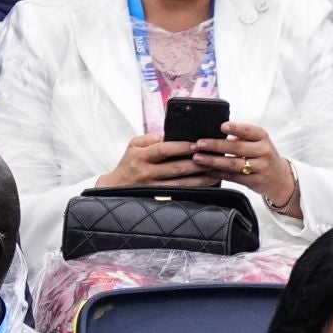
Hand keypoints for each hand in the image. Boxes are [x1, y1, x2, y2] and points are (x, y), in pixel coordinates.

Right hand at [96, 133, 217, 189]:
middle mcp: (147, 172)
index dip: (180, 147)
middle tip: (214, 158)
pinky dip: (195, 188)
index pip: (163, 150)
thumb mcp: (134, 146)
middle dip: (197, 163)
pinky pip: (180, 193)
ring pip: (182, 183)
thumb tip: (172, 134)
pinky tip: (207, 184)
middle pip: (176, 168)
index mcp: (140, 156)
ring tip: (216, 172)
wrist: (116, 188)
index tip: (197, 144)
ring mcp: (154, 187)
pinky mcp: (159, 198)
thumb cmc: (129, 163)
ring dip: (201, 178)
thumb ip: (152, 138)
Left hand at [193, 121, 298, 213]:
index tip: (222, 126)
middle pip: (237, 148)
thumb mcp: (258, 142)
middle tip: (199, 144)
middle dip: (216, 145)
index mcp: (263, 138)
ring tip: (198, 158)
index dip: (235, 128)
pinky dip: (219, 174)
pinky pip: (233, 177)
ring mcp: (260, 168)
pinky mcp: (254, 182)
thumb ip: (241, 136)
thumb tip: (215, 132)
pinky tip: (207, 171)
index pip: (249, 131)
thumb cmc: (263, 155)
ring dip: (213, 161)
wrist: (280, 178)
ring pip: (233, 164)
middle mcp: (264, 152)